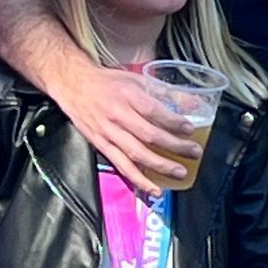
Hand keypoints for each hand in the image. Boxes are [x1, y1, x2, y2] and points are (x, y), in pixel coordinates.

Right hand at [58, 57, 200, 195]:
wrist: (73, 85)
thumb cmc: (106, 82)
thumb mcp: (135, 79)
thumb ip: (160, 92)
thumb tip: (190, 102)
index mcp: (128, 95)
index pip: (155, 112)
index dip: (174, 123)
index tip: (190, 130)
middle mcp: (118, 115)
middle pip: (150, 135)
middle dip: (175, 146)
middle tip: (194, 152)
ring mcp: (109, 133)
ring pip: (137, 154)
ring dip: (160, 166)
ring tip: (179, 172)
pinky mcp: (101, 145)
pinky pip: (121, 165)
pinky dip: (138, 179)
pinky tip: (152, 187)